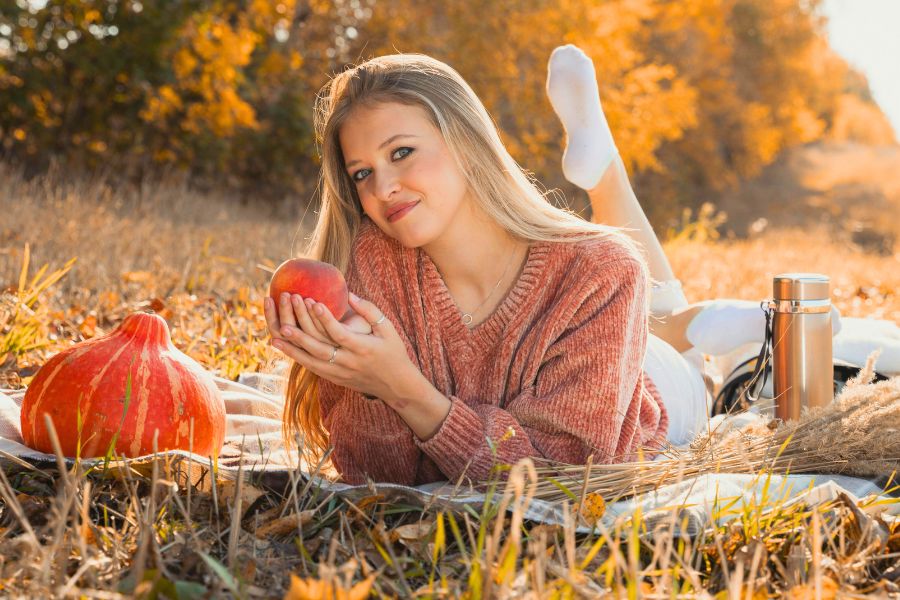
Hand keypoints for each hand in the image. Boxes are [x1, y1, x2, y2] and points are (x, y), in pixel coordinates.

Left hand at [267, 292, 421, 403]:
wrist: (396, 385)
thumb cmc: (393, 352)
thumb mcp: (388, 329)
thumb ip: (370, 311)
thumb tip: (349, 294)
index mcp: (363, 348)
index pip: (340, 333)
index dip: (326, 319)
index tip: (313, 303)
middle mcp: (349, 362)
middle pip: (320, 349)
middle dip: (301, 336)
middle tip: (284, 322)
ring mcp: (340, 373)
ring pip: (312, 362)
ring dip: (293, 350)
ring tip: (275, 337)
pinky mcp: (335, 378)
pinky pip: (313, 368)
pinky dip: (297, 358)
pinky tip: (284, 349)